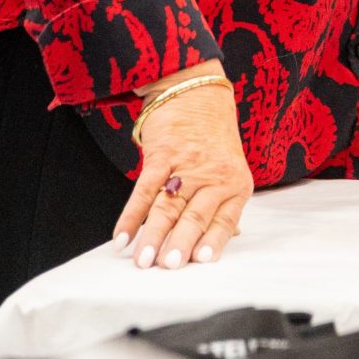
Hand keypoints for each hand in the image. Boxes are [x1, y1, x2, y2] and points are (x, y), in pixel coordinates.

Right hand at [115, 69, 251, 269]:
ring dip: (153, 235)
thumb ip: (225, 205)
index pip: (225, 219)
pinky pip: (144, 190)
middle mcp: (215, 176)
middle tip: (167, 267)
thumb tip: (224, 240)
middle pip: (195, 216)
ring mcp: (188, 165)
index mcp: (236, 184)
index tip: (201, 262)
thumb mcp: (230, 169)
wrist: (196, 91)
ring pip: (168, 207)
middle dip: (180, 244)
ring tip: (143, 261)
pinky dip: (131, 215)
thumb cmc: (214, 137)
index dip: (214, 241)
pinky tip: (122, 236)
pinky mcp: (162, 155)